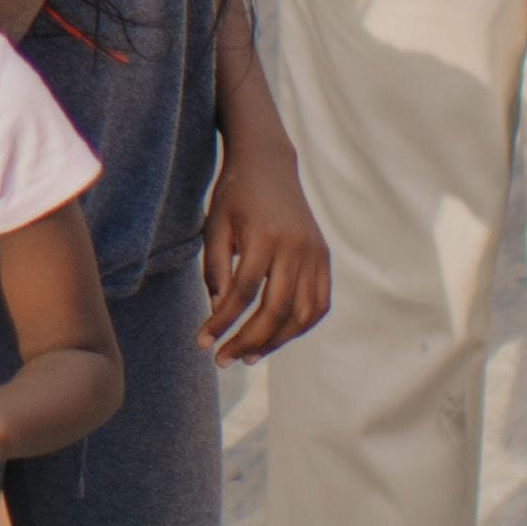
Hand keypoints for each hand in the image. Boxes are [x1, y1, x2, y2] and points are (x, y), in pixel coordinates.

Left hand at [200, 137, 328, 361]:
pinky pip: (319, 303)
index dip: (221, 322)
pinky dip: (301, 326)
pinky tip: (278, 338)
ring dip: (276, 342)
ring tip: (248, 356)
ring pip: (302, 313)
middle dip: (247, 341)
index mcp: (265, 237)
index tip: (202, 342)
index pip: (242, 293)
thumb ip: (215, 269)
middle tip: (223, 360)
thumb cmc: (234, 196)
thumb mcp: (215, 225)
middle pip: (275, 310)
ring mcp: (315, 254)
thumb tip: (219, 311)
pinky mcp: (323, 258)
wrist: (268, 165)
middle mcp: (295, 248)